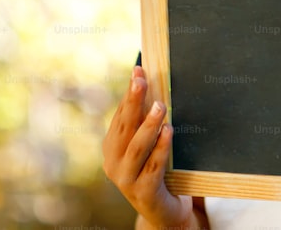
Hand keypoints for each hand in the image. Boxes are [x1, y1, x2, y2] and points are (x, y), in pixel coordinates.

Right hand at [103, 66, 196, 228]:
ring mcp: (126, 180)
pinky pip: (153, 167)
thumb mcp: (149, 145)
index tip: (138, 70)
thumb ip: (147, 120)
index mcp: (112, 148)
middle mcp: (113, 163)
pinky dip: (161, 148)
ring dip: (148, 125)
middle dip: (133, 102)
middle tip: (142, 80)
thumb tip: (151, 82)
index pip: (121, 115)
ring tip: (160, 106)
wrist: (165, 211)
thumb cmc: (158, 171)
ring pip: (137, 147)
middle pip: (124, 128)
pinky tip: (169, 131)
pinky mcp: (144, 193)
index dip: (129, 92)